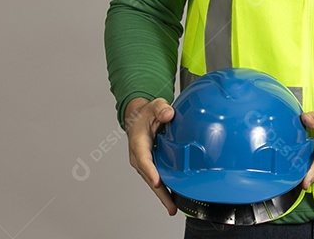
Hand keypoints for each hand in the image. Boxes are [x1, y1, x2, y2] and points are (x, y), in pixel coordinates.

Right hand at [124, 97, 177, 214]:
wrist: (139, 118)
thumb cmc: (146, 114)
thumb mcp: (154, 106)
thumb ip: (161, 109)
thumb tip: (168, 114)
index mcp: (138, 143)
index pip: (144, 159)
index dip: (150, 171)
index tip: (156, 182)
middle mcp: (139, 156)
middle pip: (149, 177)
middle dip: (159, 192)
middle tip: (171, 206)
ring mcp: (145, 163)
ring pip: (153, 181)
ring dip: (162, 194)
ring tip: (173, 207)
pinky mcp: (151, 165)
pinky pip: (157, 178)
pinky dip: (164, 188)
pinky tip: (174, 197)